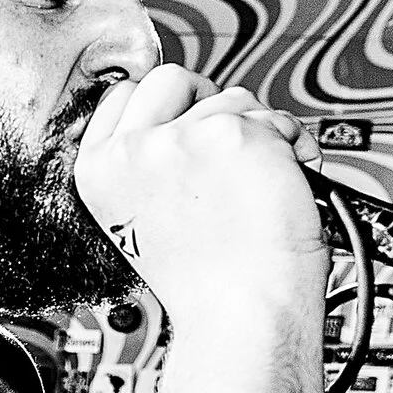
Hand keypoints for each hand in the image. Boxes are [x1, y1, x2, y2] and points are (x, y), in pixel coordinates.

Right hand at [73, 65, 326, 323]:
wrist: (240, 313)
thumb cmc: (205, 281)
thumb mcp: (142, 218)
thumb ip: (144, 163)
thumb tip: (178, 119)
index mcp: (98, 171)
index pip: (124, 95)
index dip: (164, 105)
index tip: (187, 123)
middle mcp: (130, 151)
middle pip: (170, 78)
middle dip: (206, 101)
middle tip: (227, 145)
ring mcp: (178, 140)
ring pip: (231, 96)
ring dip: (257, 131)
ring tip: (256, 183)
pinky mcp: (231, 135)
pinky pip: (276, 118)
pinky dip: (294, 147)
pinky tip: (284, 183)